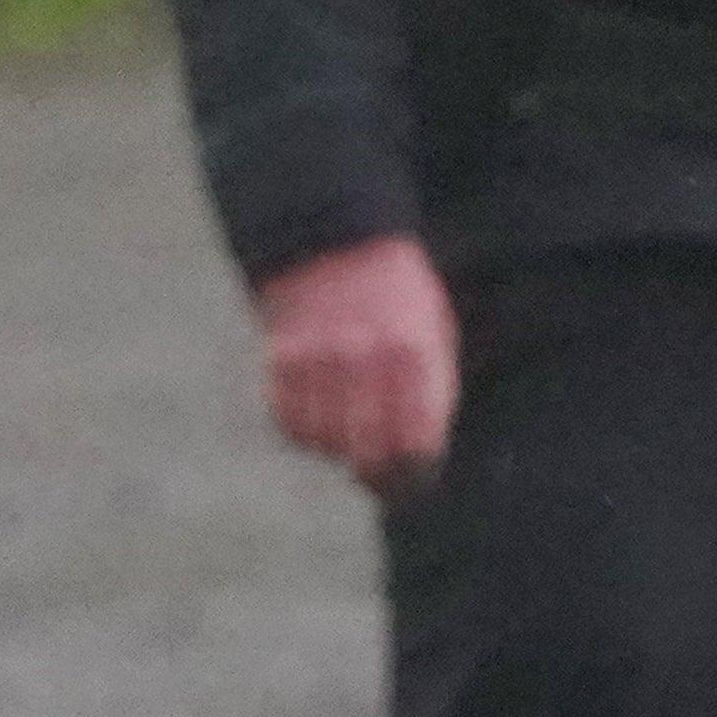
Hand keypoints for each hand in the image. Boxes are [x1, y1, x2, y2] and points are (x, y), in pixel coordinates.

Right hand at [252, 232, 459, 496]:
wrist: (337, 238)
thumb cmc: (398, 298)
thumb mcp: (434, 337)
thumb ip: (431, 397)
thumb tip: (417, 467)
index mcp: (416, 353)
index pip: (416, 442)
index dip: (413, 473)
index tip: (408, 479)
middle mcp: (367, 357)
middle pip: (367, 451)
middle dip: (373, 472)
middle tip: (373, 471)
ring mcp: (321, 356)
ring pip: (324, 441)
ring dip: (335, 446)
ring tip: (345, 425)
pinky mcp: (281, 355)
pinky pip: (288, 420)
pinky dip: (301, 427)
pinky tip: (316, 410)